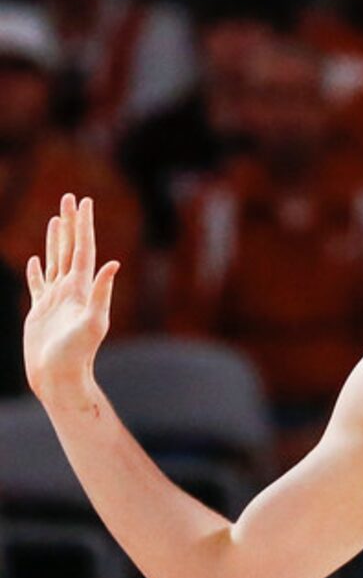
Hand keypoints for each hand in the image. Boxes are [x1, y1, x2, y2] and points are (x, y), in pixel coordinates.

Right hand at [25, 194, 118, 409]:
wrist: (59, 379)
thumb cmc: (77, 355)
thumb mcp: (93, 322)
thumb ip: (102, 293)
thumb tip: (113, 264)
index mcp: (81, 287)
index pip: (84, 247)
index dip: (84, 224)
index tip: (85, 201)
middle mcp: (70, 289)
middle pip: (69, 247)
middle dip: (70, 223)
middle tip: (69, 198)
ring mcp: (54, 300)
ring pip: (55, 260)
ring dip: (55, 240)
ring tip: (56, 219)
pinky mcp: (39, 313)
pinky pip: (37, 285)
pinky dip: (36, 271)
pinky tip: (35, 260)